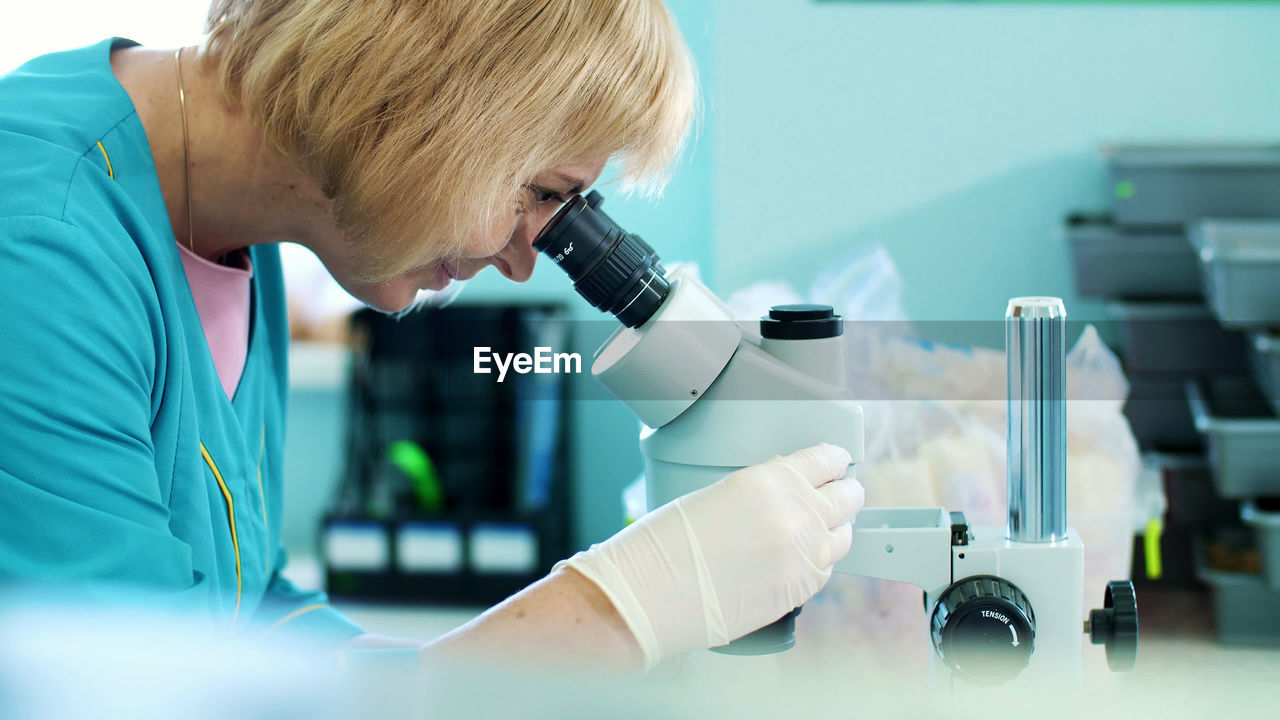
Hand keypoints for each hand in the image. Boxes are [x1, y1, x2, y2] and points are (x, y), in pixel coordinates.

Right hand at [556, 443, 863, 667]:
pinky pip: (826, 570)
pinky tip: (803, 560)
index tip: (837, 463)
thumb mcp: (718, 492)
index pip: (825, 460)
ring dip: (836, 529)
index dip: (834, 461)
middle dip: (844, 493)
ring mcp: (803, 555)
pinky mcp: (799, 591)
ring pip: (845, 536)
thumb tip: (784, 491)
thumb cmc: (666, 541)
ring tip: (825, 528)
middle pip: (848, 496)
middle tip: (840, 493)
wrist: (650, 593)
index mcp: (770, 479)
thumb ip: (761, 490)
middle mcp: (795, 514)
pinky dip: (819, 562)